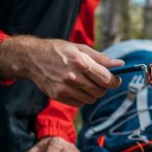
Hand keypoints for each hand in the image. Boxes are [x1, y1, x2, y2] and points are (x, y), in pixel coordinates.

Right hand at [0, 36, 123, 106]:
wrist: (32, 58)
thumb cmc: (58, 50)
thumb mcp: (79, 48)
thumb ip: (100, 58)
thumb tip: (120, 64)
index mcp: (81, 62)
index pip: (106, 79)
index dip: (115, 81)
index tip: (116, 80)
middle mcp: (73, 77)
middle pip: (100, 91)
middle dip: (104, 87)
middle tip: (100, 80)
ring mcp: (64, 88)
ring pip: (90, 99)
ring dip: (93, 93)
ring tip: (86, 83)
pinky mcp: (58, 96)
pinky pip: (79, 103)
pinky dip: (82, 98)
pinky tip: (77, 88)